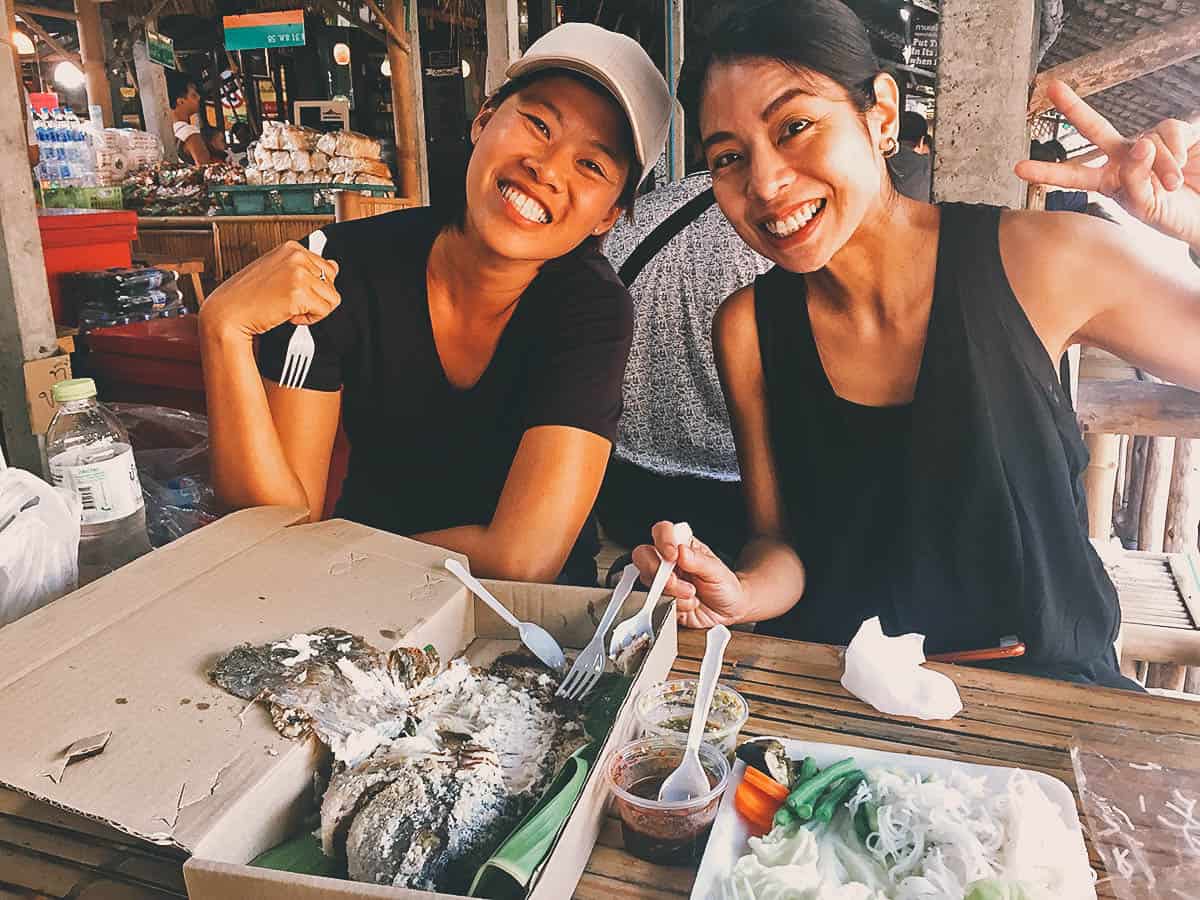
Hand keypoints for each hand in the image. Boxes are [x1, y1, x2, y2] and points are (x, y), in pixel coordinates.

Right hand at [199, 240, 340, 340]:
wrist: (227, 314)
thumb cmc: (248, 296)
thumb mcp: (279, 273)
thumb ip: (306, 268)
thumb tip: (335, 266)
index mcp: (292, 248)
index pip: (327, 268)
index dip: (311, 287)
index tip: (289, 291)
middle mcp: (297, 256)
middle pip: (332, 283)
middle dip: (314, 298)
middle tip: (288, 301)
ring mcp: (298, 272)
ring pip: (332, 298)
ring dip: (312, 310)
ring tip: (288, 307)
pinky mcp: (299, 292)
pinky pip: (325, 311)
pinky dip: (309, 320)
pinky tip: (287, 314)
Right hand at [631, 521, 745, 628]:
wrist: (730, 612)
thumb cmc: (725, 586)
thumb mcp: (718, 571)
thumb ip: (700, 561)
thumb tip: (682, 551)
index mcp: (682, 547)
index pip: (662, 531)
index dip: (663, 540)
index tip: (672, 554)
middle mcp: (669, 562)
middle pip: (644, 555)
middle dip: (658, 570)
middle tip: (676, 580)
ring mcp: (663, 581)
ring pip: (649, 581)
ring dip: (671, 591)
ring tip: (692, 595)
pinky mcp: (662, 600)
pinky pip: (656, 602)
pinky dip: (673, 606)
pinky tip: (688, 605)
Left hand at [1016, 80, 1199, 246]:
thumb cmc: (1174, 215)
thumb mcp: (1147, 209)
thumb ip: (1135, 183)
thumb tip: (1138, 148)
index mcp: (1108, 181)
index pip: (1073, 175)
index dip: (1046, 172)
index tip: (1017, 169)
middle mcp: (1124, 158)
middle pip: (1095, 129)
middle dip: (1074, 108)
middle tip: (1053, 89)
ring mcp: (1149, 143)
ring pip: (1144, 142)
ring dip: (1160, 166)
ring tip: (1172, 185)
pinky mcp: (1177, 133)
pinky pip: (1169, 131)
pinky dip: (1175, 150)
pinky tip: (1183, 164)